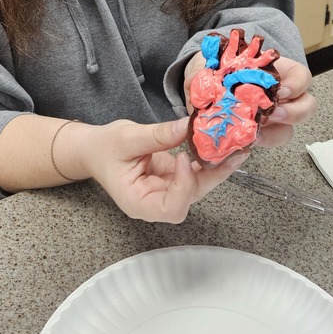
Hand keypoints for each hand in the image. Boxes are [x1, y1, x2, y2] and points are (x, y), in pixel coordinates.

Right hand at [86, 116, 248, 223]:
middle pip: (190, 198)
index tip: (185, 158)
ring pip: (198, 187)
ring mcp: (166, 191)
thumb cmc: (103, 148)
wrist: (95, 149)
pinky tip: (224, 147)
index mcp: (138, 202)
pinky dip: (209, 161)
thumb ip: (158, 135)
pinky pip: (195, 174)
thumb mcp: (127, 137)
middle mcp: (155, 203)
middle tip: (232, 153)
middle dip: (212, 177)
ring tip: (236, 149)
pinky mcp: (173, 178)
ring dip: (217, 168)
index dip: (183, 186)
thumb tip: (188, 126)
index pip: (169, 207)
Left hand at [183, 49, 314, 160]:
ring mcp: (273, 118)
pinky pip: (267, 142)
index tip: (281, 90)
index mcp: (278, 73)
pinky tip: (244, 141)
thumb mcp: (215, 64)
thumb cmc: (219, 71)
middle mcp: (281, 97)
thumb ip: (209, 70)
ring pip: (289, 130)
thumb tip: (199, 80)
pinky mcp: (260, 134)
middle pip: (307, 106)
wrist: (207, 88)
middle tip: (273, 114)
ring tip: (256, 134)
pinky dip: (257, 144)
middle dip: (295, 112)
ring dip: (275, 134)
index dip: (297, 85)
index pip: (301, 77)